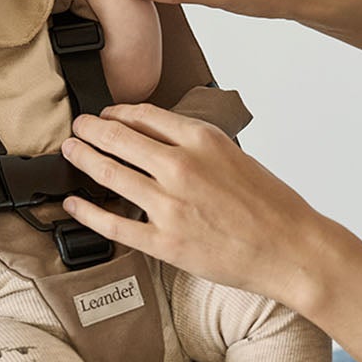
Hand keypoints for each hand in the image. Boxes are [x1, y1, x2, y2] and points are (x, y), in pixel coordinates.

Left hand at [59, 103, 327, 308]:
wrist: (291, 248)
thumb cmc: (272, 206)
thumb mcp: (236, 156)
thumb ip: (197, 147)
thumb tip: (161, 142)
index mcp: (201, 140)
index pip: (144, 116)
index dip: (117, 113)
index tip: (106, 115)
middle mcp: (180, 167)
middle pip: (118, 139)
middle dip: (90, 130)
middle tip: (76, 128)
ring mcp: (169, 205)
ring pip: (109, 173)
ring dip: (83, 159)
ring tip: (70, 153)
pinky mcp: (164, 241)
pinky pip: (113, 223)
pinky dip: (86, 212)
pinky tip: (72, 204)